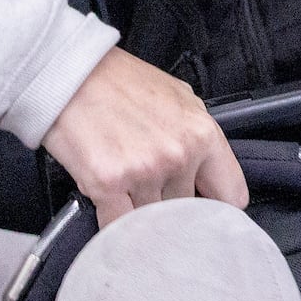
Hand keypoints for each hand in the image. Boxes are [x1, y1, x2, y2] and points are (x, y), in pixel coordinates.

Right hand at [42, 48, 245, 223]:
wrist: (70, 73)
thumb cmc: (120, 83)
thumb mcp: (179, 98)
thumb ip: (198, 139)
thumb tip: (209, 176)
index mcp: (202, 133)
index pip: (230, 196)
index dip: (215, 205)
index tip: (202, 206)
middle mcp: (178, 155)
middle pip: (185, 212)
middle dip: (168, 203)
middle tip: (148, 184)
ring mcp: (144, 171)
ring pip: (152, 221)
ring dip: (138, 211)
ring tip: (123, 181)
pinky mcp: (108, 184)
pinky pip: (119, 226)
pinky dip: (114, 225)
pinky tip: (108, 202)